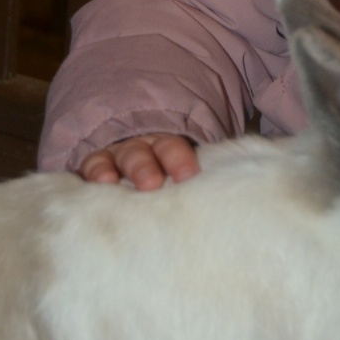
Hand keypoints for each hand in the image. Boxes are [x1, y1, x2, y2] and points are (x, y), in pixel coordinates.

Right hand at [78, 134, 199, 190]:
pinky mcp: (94, 170)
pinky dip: (89, 175)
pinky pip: (88, 168)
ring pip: (112, 159)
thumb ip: (202, 177)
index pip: (173, 146)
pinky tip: (91, 187)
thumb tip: (251, 194)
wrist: (139, 158)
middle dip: (146, 165)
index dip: (179, 158)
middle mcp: (140, 148)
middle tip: (152, 184)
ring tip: (111, 184)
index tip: (188, 175)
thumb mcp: (184, 170)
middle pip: (143, 151)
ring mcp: (114, 158)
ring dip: (110, 170)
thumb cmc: (171, 175)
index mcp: (167, 145)